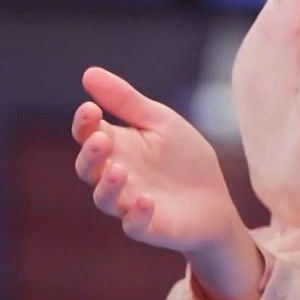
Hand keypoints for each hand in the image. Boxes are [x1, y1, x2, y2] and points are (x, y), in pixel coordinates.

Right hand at [71, 66, 244, 258]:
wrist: (215, 199)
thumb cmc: (183, 158)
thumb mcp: (159, 121)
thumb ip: (126, 100)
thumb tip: (88, 73)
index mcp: (116, 148)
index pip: (87, 135)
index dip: (84, 123)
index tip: (90, 108)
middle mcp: (115, 177)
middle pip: (87, 169)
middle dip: (90, 155)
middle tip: (100, 139)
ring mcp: (128, 204)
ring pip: (104, 199)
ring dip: (108, 185)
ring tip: (118, 169)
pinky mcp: (149, 227)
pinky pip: (134, 226)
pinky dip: (136, 215)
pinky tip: (146, 200)